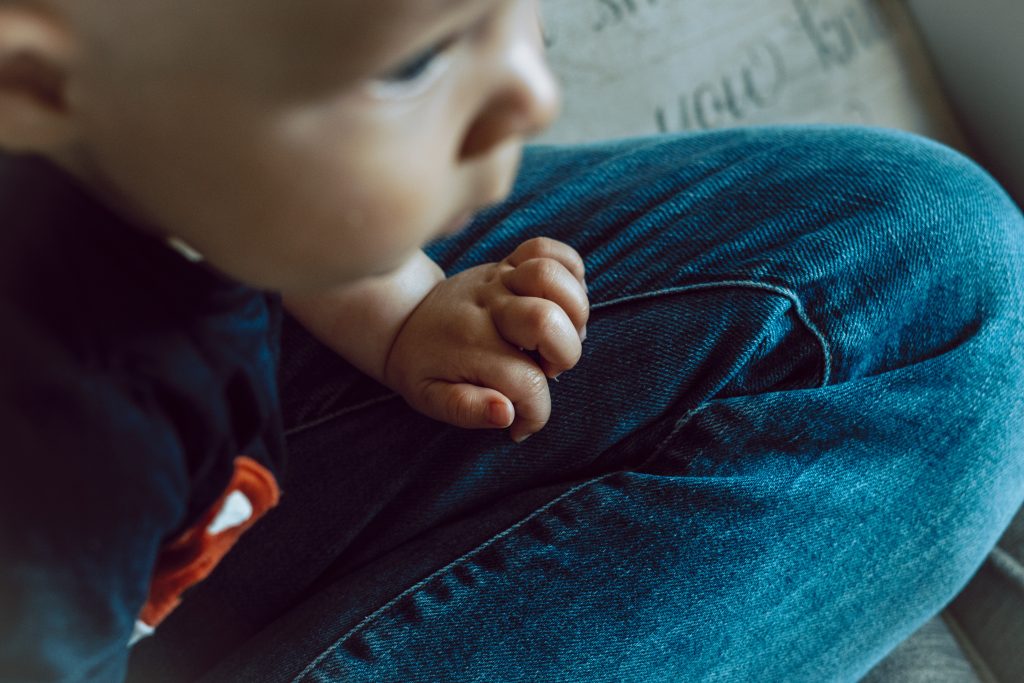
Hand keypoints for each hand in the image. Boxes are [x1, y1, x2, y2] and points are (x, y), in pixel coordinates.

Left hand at [384, 238, 588, 442]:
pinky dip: (570, 272)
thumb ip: (466, 410)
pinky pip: (549, 250)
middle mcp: (488, 306)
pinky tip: (560, 303)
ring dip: (574, 312)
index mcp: (471, 344)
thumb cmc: (421, 365)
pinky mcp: (507, 263)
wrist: (402, 317)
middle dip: (565, 355)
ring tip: (559, 335)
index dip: (536, 414)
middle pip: (548, 319)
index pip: (529, 383)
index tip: (521, 424)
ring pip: (552, 276)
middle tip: (545, 368)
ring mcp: (499, 279)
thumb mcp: (429, 397)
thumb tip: (508, 414)